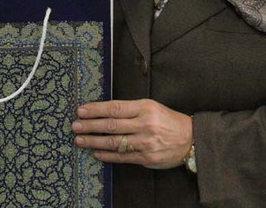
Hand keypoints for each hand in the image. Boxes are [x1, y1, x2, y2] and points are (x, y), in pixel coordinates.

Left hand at [72, 99, 191, 168]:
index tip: (81, 110)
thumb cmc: (168, 120)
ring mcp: (145, 142)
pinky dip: (107, 155)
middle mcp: (144, 124)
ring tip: (80, 140)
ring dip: (94, 141)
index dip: (96, 109)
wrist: (190, 139)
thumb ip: (130, 109)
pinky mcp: (146, 158)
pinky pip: (122, 157)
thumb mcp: (151, 106)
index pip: (114, 108)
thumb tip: (104, 111)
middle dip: (90, 126)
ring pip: (114, 142)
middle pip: (111, 125)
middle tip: (75, 126)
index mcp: (145, 107)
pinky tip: (96, 153)